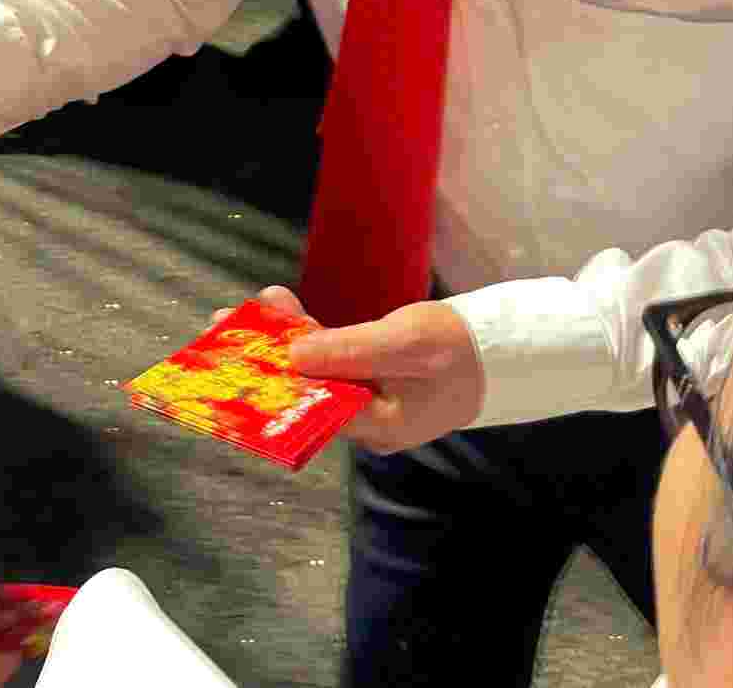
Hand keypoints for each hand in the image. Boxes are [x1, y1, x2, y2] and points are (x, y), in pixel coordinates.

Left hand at [256, 285, 487, 453]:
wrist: (503, 351)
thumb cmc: (460, 350)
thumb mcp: (404, 344)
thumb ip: (349, 353)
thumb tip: (292, 357)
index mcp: (376, 426)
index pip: (309, 407)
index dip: (270, 379)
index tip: (239, 351)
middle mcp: (367, 423)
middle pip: (305, 391)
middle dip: (269, 354)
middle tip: (228, 320)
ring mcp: (370, 404)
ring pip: (316, 373)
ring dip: (287, 340)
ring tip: (257, 306)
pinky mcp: (374, 383)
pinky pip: (333, 364)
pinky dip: (311, 340)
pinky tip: (289, 314)